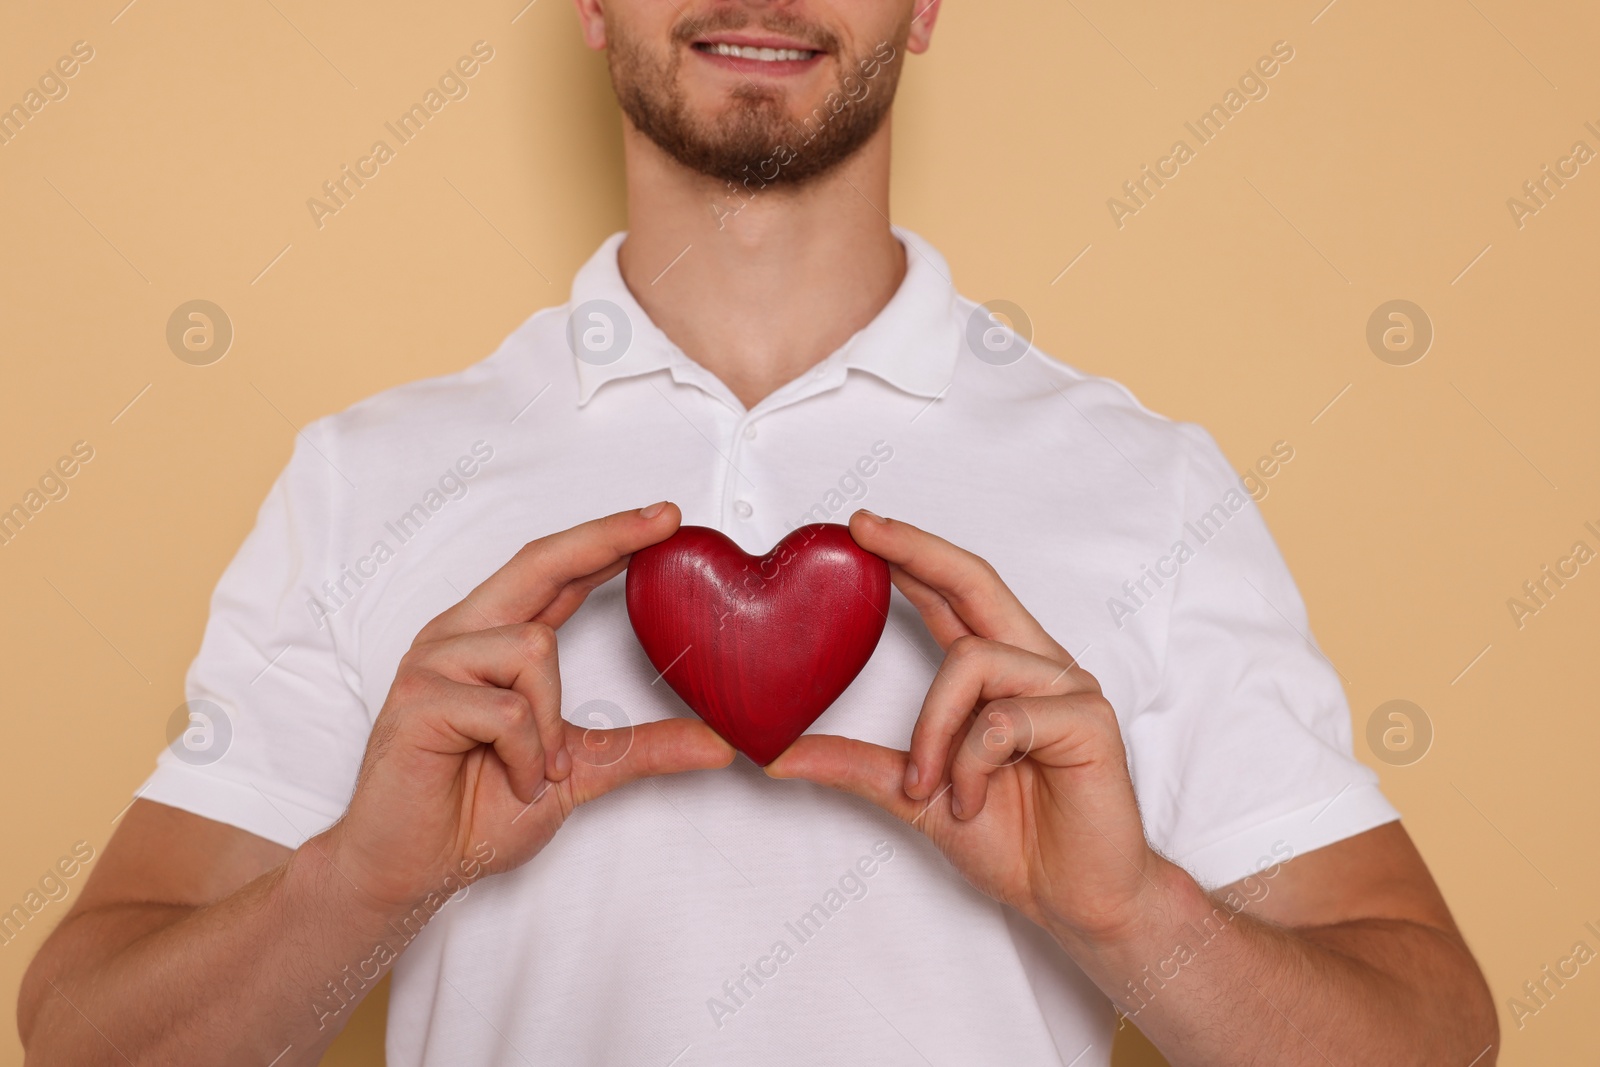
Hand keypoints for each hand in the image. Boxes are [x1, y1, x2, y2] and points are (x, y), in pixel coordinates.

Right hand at [325, 502, 734, 912]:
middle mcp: (462, 635)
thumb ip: (643, 749)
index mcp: (493, 638)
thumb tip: (720, 742)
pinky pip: (506, 709)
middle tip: (666, 518)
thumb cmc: (477, 811)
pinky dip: (524, 755)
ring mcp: (435, 661)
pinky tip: (508, 778)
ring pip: (534, 647)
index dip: (609, 539)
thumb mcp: (581, 773)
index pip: (557, 572)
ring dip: (549, 725)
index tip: (666, 516)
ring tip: (533, 769)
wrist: (413, 867)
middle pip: (540, 561)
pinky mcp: (419, 697)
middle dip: (606, 538)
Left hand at [767, 510, 1171, 947]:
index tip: (858, 527)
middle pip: (976, 580)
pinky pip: (1003, 719)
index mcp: (1001, 672)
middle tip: (864, 529)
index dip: (910, 556)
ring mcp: (1067, 688)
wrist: (1077, 899)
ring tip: (930, 785)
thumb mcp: (916, 796)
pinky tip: (972, 800)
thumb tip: (779, 753)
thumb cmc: (1014, 841)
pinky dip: (971, 764)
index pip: (952, 596)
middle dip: (917, 549)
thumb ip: (857, 767)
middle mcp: (1035, 666)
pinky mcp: (1089, 719)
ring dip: (934, 729)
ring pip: (973, 660)